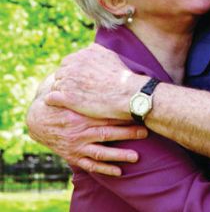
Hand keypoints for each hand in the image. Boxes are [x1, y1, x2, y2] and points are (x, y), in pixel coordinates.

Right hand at [27, 94, 147, 175]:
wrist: (39, 119)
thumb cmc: (64, 101)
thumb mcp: (75, 90)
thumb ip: (92, 82)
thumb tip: (112, 62)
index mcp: (82, 114)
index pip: (107, 115)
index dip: (124, 115)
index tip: (140, 113)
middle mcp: (80, 131)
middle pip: (108, 133)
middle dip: (128, 134)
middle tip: (145, 132)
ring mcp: (77, 145)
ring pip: (100, 153)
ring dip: (119, 155)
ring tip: (136, 157)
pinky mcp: (73, 156)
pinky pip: (90, 165)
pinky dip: (104, 169)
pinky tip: (119, 172)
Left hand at [45, 43, 145, 119]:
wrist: (127, 94)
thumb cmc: (122, 77)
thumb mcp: (110, 55)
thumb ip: (96, 50)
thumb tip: (89, 47)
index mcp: (84, 53)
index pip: (69, 62)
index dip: (74, 73)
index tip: (80, 81)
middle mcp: (74, 63)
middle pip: (61, 73)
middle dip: (67, 81)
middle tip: (76, 91)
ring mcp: (68, 80)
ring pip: (56, 85)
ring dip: (62, 92)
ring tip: (73, 101)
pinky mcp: (66, 96)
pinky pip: (50, 98)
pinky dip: (55, 102)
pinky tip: (63, 106)